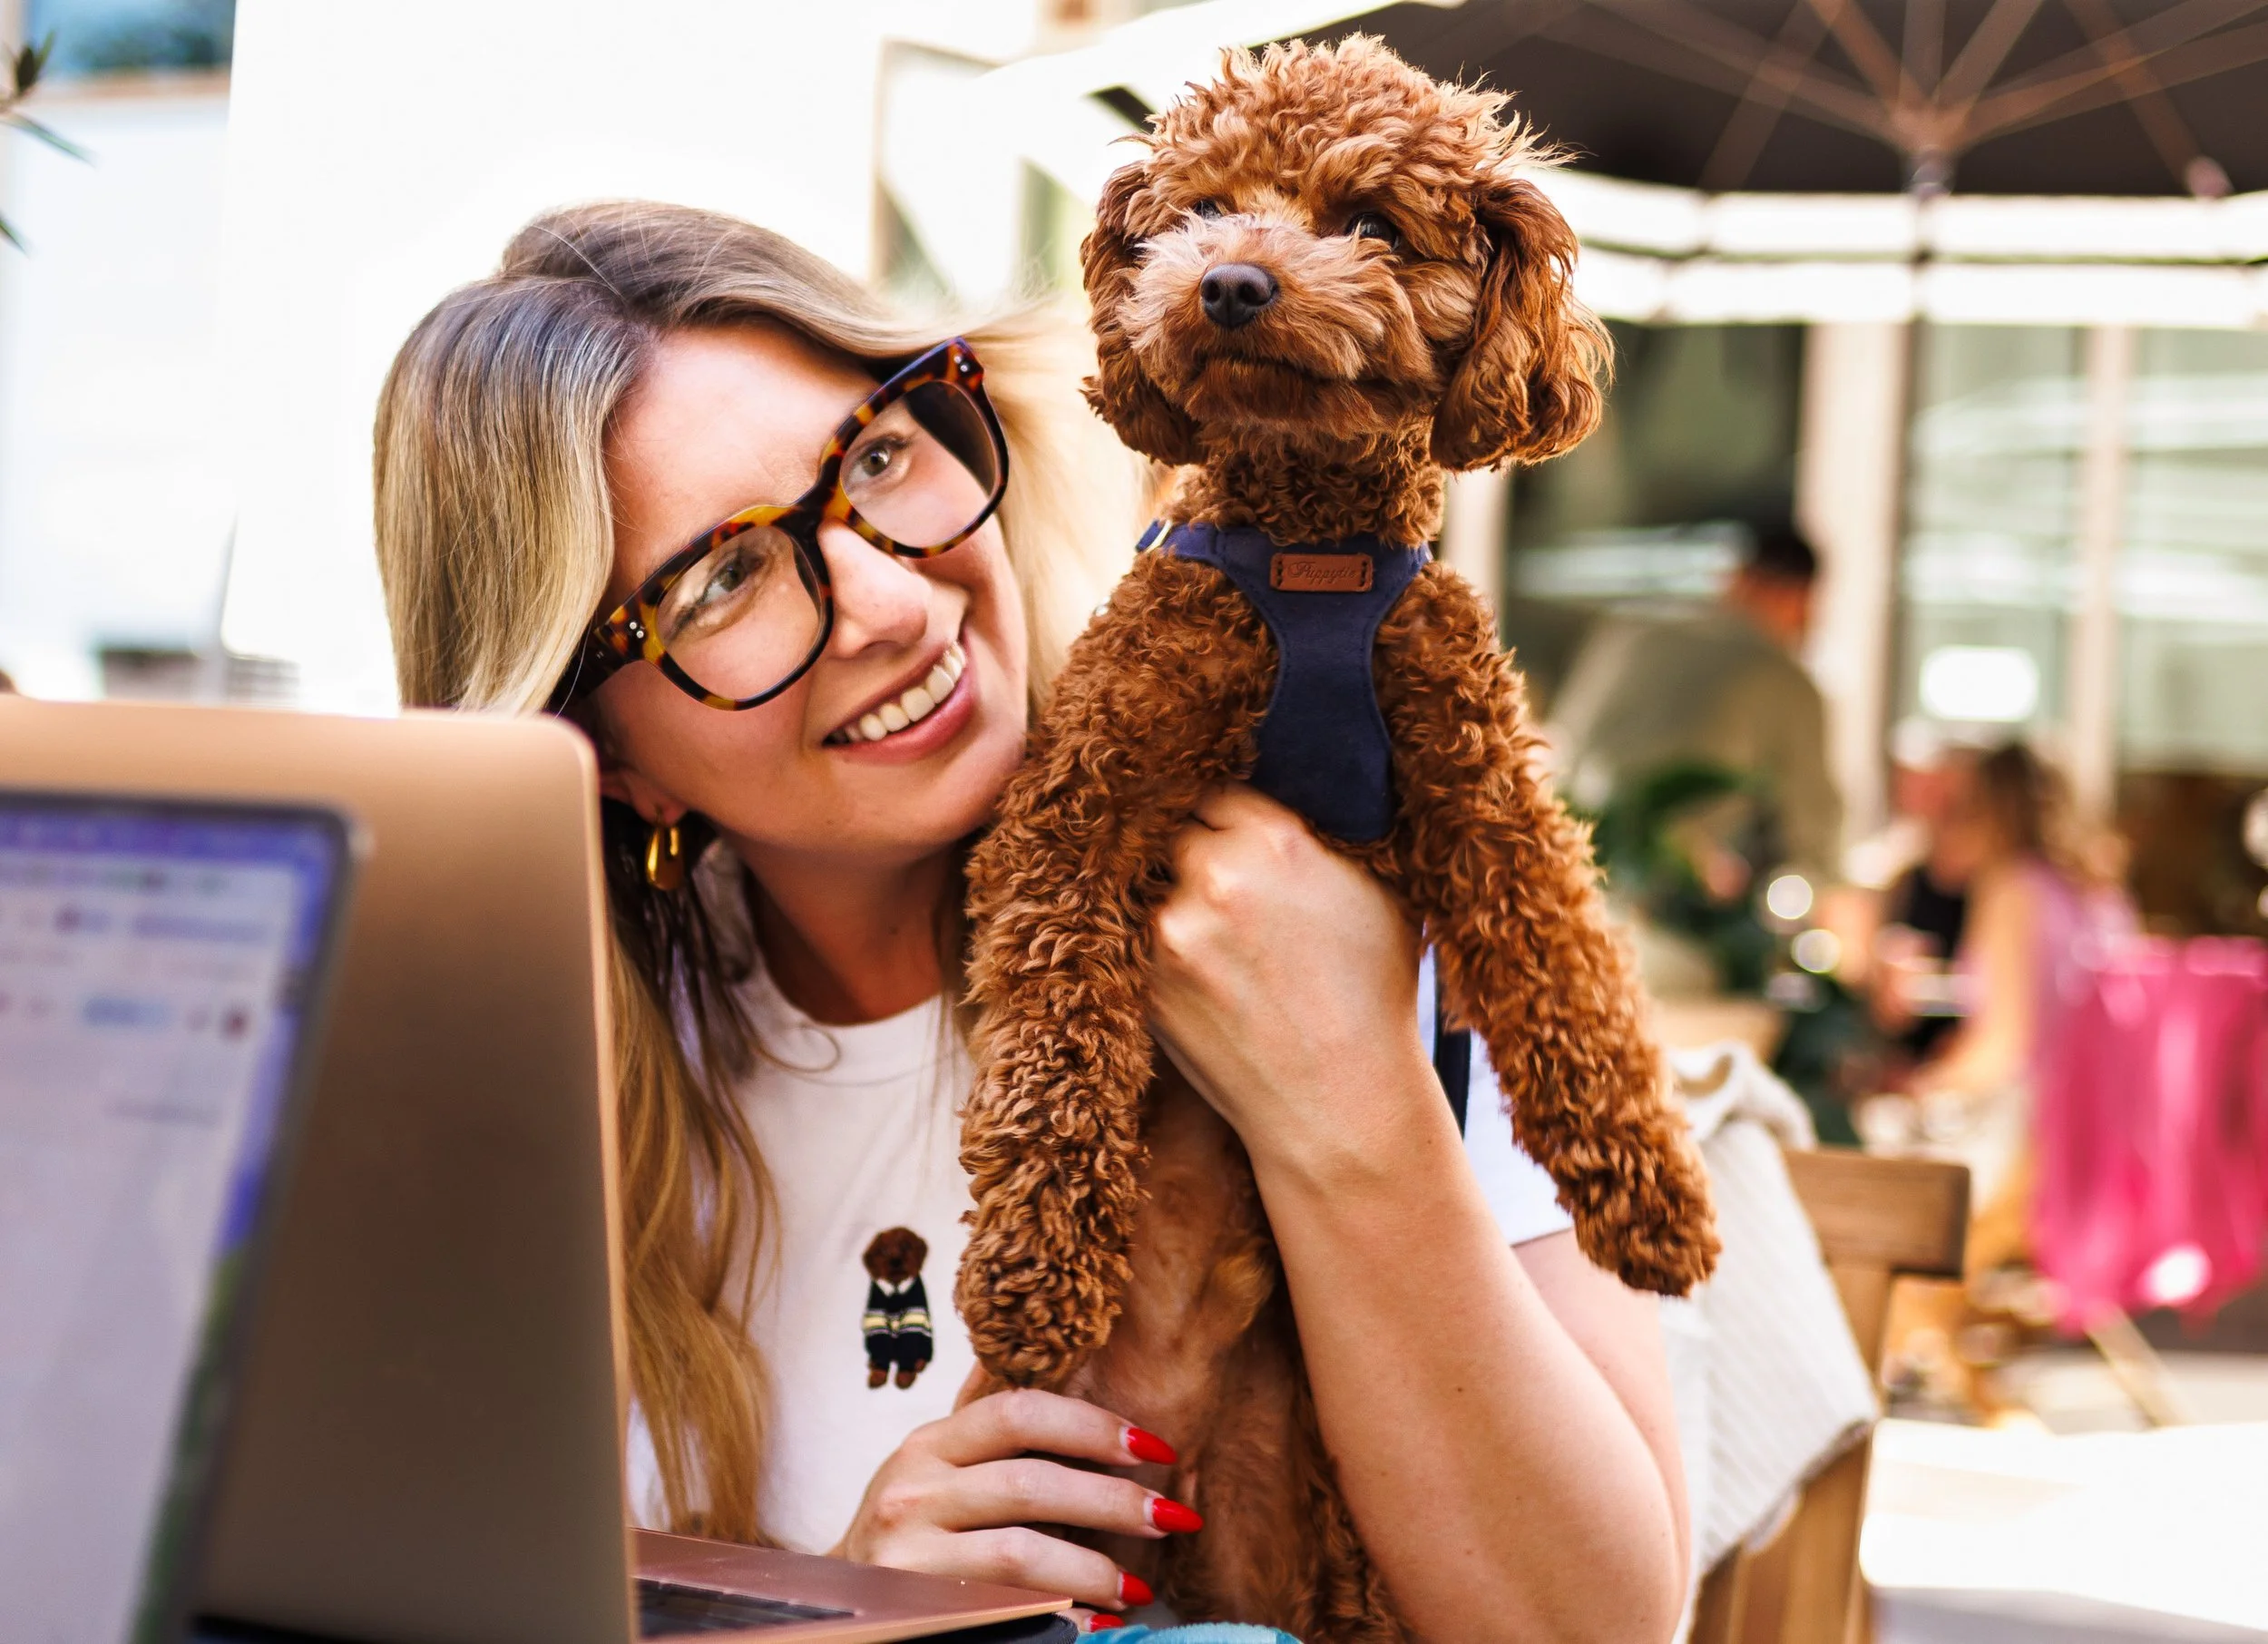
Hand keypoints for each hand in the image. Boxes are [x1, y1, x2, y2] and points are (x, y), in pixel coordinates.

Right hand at [832, 1389, 1196, 1616]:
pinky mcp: (910, 1605)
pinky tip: (1097, 1625)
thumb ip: (998, 1438)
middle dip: (1113, 1501)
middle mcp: (912, 1490)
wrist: (840, 1605)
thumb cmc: (913, 1532)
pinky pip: (999, 1609)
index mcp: (930, 1443)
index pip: (1020, 1412)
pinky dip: (1058, 1618)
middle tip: (1175, 1517)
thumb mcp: (940, 1471)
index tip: (1157, 1448)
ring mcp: (905, 1553)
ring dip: (1093, 1570)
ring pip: (1018, 1553)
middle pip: (1031, 1484)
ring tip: (1141, 1588)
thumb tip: (1094, 1389)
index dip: (1094, 1425)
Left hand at [1148, 785, 1432, 1178]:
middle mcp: (1215, 875)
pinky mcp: (1142, 981)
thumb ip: (1324, 835)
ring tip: (1212, 940)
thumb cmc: (1371, 997)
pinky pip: (1136, 940)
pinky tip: (1198, 972)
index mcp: (1275, 839)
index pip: (1219, 792)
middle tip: (1221, 892)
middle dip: (1196, 857)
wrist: (1339, 1100)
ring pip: (1152, 887)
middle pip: (1178, 835)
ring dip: (1172, 903)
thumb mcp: (1378, 891)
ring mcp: (1170, 931)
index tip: (1233, 841)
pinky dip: (1155, 948)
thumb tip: (1296, 794)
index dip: (1227, 820)